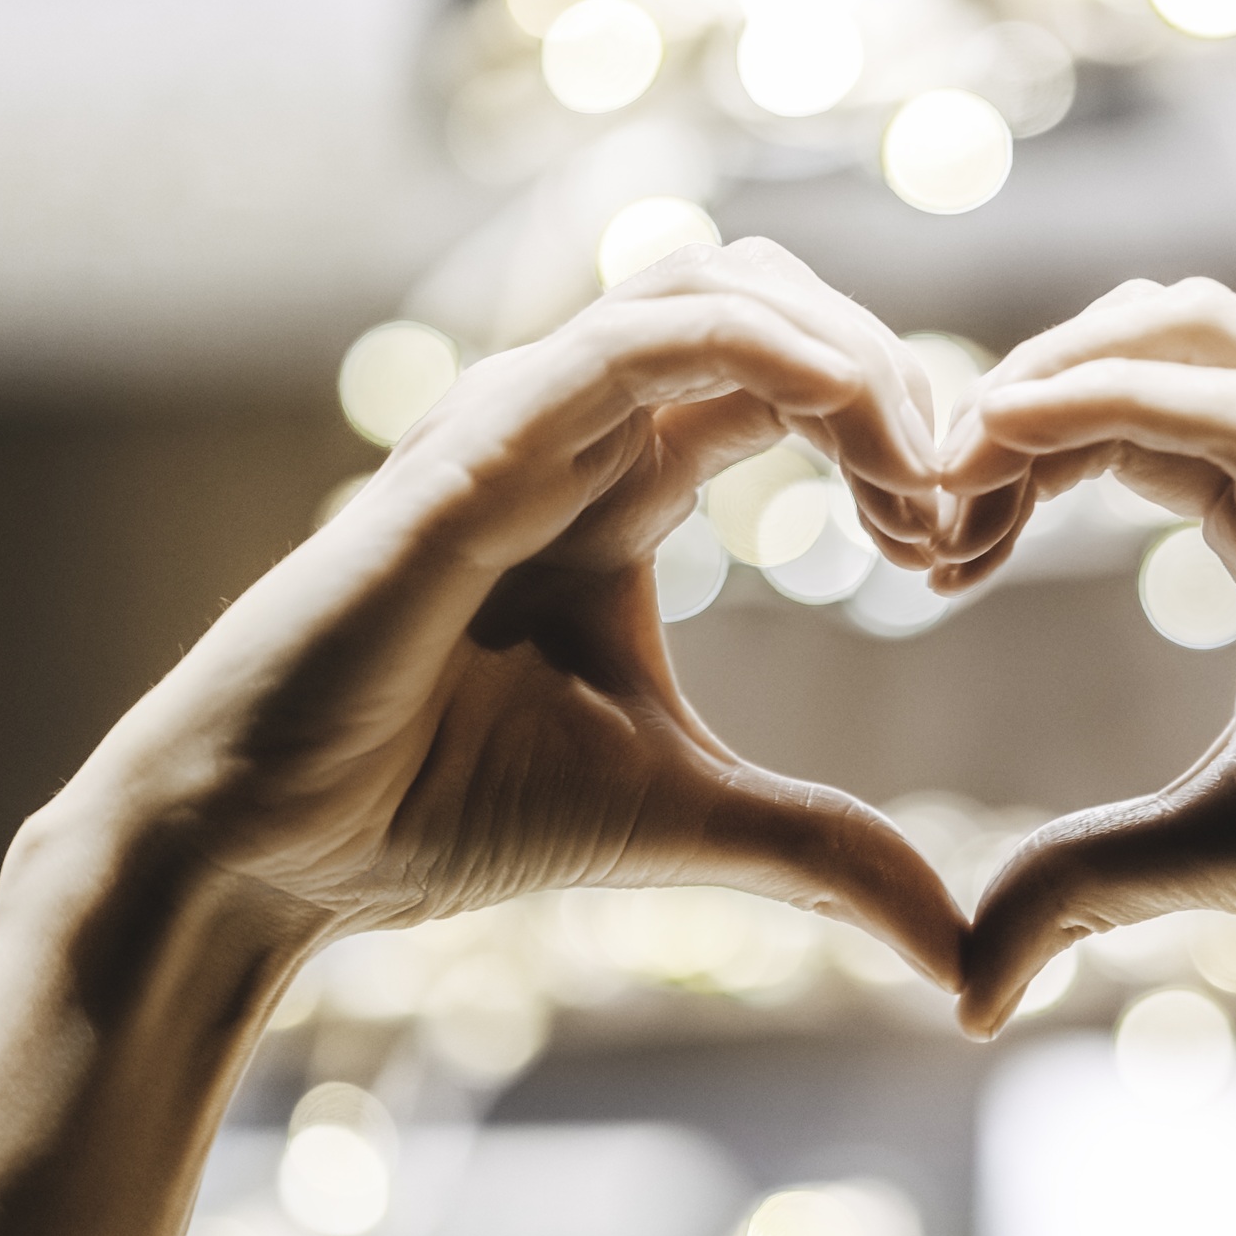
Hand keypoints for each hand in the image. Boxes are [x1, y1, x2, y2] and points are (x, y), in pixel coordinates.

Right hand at [0, 240, 966, 1235]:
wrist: (273, 857)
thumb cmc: (444, 817)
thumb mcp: (690, 823)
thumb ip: (826, 857)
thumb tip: (959, 950)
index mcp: (621, 484)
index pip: (790, 379)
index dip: (899, 433)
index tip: (962, 551)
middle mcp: (572, 428)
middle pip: (770, 301)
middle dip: (892, 375)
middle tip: (960, 505)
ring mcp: (519, 421)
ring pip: (716, 286)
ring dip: (852, 353)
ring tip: (925, 471)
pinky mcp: (472, 447)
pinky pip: (638, 339)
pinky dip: (773, 352)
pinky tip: (864, 428)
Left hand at [931, 278, 1235, 1235]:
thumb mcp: (1224, 853)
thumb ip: (1092, 881)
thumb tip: (964, 982)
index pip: (1118, 409)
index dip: (1001, 455)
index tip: (914, 555)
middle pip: (1134, 331)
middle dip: (1003, 391)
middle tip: (909, 510)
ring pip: (1179, 328)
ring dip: (1038, 377)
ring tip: (938, 470)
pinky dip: (1108, 401)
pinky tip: (1005, 444)